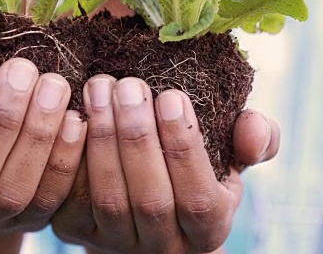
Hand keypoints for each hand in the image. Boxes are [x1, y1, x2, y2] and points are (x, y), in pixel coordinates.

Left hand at [51, 76, 279, 253]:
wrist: (140, 200)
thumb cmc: (190, 170)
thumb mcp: (228, 158)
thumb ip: (254, 140)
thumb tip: (254, 126)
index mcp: (207, 230)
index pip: (199, 199)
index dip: (185, 148)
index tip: (172, 96)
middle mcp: (162, 246)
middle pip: (150, 200)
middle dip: (138, 137)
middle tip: (129, 85)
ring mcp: (114, 243)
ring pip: (108, 198)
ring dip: (103, 138)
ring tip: (100, 88)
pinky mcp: (74, 231)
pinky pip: (69, 198)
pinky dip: (70, 155)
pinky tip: (73, 114)